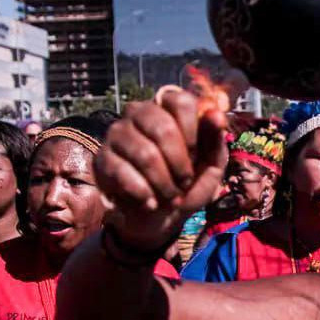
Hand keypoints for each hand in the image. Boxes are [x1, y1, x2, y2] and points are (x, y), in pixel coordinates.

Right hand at [95, 89, 227, 252]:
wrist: (161, 218)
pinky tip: (151, 202)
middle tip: (184, 182)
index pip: (181, 101)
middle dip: (180, 164)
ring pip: (145, 154)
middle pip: (162, 128)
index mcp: (168, 109)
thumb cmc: (188, 185)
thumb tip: (217, 114)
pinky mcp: (102, 158)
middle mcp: (139, 113)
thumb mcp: (211, 166)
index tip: (196, 155)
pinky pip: (124, 173)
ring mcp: (117, 134)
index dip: (193, 131)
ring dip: (164, 183)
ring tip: (171, 196)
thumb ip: (215, 140)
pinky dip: (145, 194)